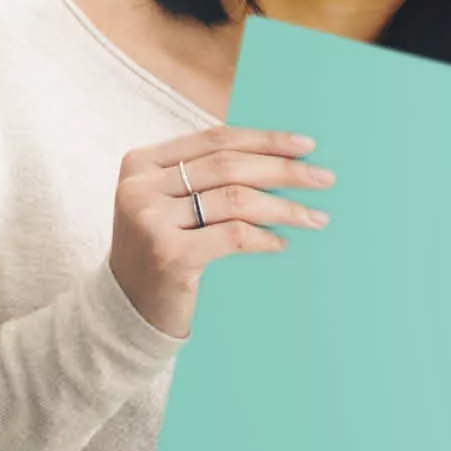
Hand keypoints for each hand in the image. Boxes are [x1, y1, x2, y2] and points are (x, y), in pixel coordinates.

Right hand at [107, 126, 328, 337]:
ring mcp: (151, 221)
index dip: (263, 139)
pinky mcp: (169, 256)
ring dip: (284, 207)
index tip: (305, 145)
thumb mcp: (167, 204)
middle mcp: (140, 186)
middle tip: (323, 178)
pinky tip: (283, 243)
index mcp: (140, 162)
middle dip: (283, 170)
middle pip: (228, 166)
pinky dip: (265, 238)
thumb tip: (276, 157)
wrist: (127, 310)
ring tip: (316, 216)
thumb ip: (201, 178)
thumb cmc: (159, 251)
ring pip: (235, 199)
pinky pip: (234, 236)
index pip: (213, 139)